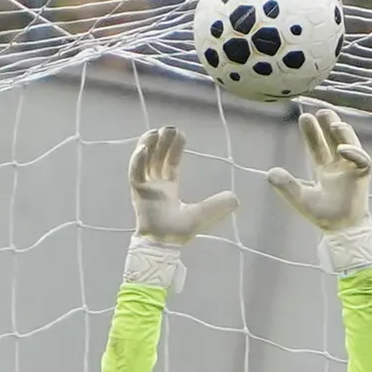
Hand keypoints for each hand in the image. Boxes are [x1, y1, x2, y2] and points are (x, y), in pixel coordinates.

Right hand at [128, 126, 237, 247]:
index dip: (175, 148)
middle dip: (162, 142)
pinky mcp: (137, 191)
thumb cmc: (178, 232)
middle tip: (169, 127)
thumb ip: (216, 206)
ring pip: (144, 160)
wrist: (162, 244)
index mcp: (168, 188)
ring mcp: (145, 187)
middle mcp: (155, 184)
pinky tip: (143, 148)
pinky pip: (135, 172)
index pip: (171, 162)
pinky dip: (138, 160)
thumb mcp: (201, 215)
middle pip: (157, 157)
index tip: (181, 135)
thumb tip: (236, 198)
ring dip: (148, 145)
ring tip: (155, 132)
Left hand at [267, 104, 371, 270]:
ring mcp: (352, 170)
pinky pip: (362, 160)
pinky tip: (341, 149)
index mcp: (326, 169)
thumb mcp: (301, 200)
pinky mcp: (362, 177)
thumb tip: (269, 173)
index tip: (305, 117)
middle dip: (329, 124)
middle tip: (322, 110)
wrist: (341, 231)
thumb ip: (287, 187)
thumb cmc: (324, 216)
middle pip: (335, 139)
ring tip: (333, 123)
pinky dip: (353, 153)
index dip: (312, 133)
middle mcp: (339, 165)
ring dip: (343, 133)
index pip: (318, 146)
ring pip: (351, 144)